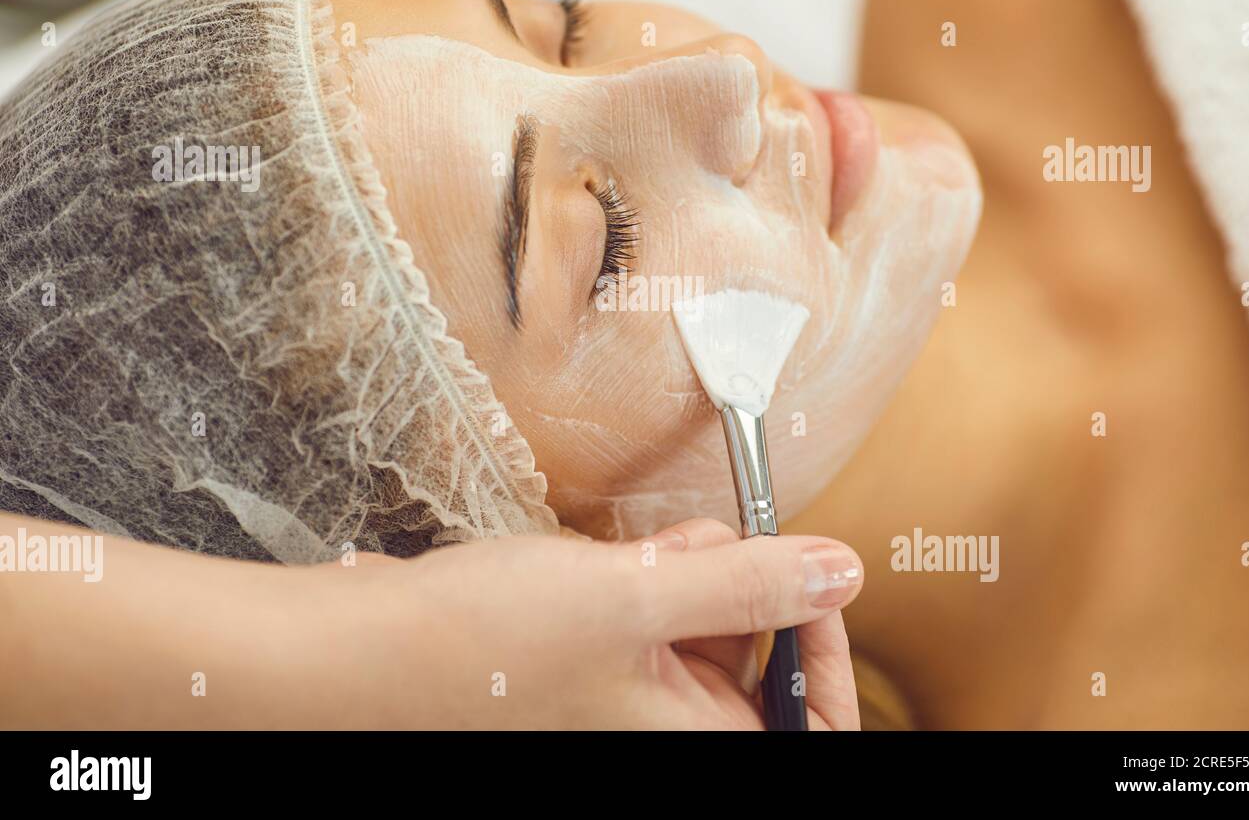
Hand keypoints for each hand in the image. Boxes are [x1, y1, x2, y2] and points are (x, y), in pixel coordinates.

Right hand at [328, 517, 863, 728]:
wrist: (362, 650)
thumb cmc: (482, 648)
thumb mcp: (634, 601)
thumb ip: (746, 583)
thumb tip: (842, 571)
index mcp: (689, 740)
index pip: (811, 717)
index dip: (826, 646)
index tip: (813, 573)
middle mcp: (665, 725)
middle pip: (759, 654)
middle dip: (738, 586)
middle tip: (691, 552)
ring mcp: (629, 691)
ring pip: (705, 617)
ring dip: (686, 571)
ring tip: (633, 562)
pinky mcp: (597, 655)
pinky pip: (655, 605)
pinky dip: (646, 570)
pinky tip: (604, 562)